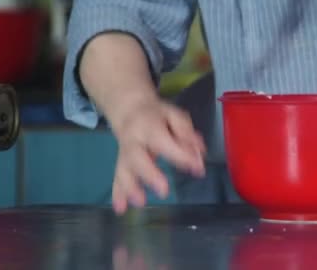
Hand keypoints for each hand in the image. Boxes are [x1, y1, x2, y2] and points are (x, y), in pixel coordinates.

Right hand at [109, 97, 205, 214]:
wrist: (128, 108)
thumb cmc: (156, 115)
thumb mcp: (174, 115)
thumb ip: (186, 132)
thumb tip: (199, 152)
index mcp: (149, 125)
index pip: (163, 141)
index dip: (180, 155)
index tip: (196, 167)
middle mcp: (134, 140)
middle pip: (137, 157)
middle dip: (149, 174)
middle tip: (163, 190)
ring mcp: (125, 153)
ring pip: (124, 170)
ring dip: (130, 188)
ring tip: (140, 203)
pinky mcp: (121, 163)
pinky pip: (118, 178)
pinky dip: (118, 194)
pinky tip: (121, 209)